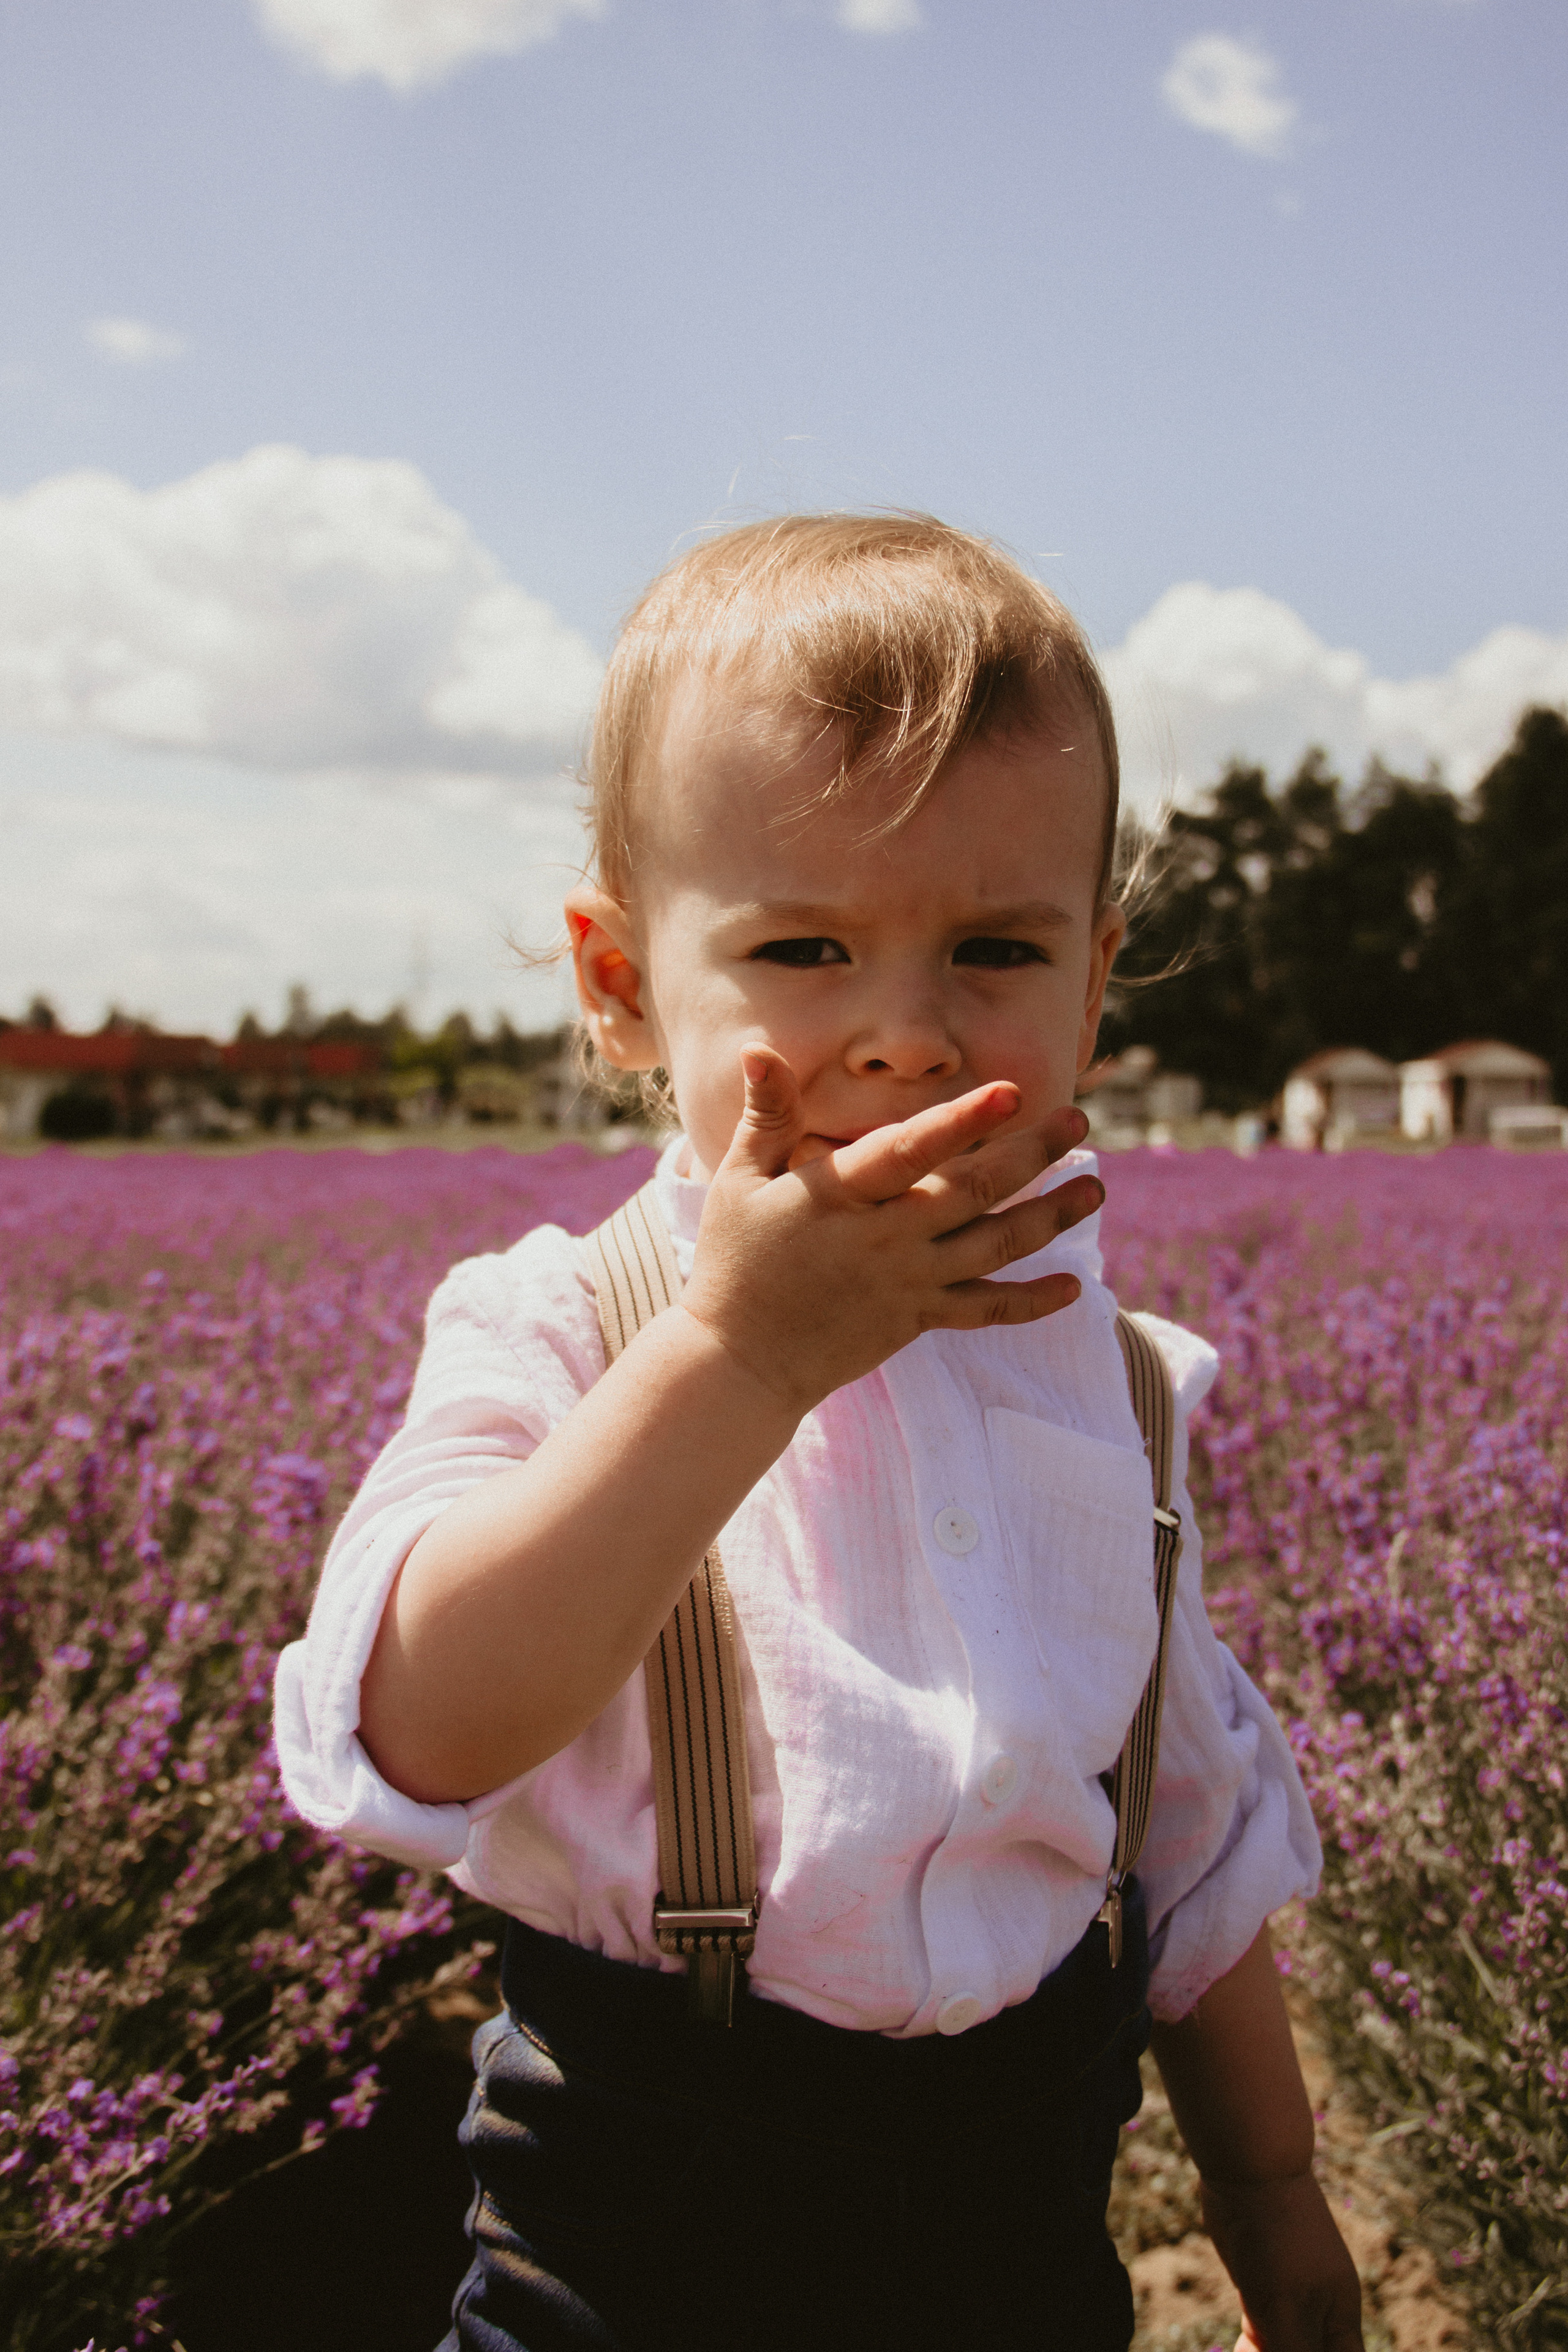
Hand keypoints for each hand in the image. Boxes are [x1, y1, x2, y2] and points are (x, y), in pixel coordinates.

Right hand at [679, 1047, 1101, 1415]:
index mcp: (840, 1195)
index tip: (1012, 1092)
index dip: (963, 1121)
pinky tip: (1073, 1286)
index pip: (910, 1151)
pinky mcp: (917, 1319)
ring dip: (1050, 1218)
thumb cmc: (735, 1261)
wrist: (739, 1361)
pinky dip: (1030, 1302)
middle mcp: (885, 1239)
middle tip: (1077, 1120)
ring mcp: (907, 1283)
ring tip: (1094, 1191)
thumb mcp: (737, 1180)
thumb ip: (767, 1115)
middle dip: (1031, 1155)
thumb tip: (760, 1048)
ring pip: (993, 1249)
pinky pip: (984, 1312)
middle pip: (973, 1192)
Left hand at [1203, 2174, 1364, 2351]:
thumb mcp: (1284, 2308)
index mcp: (1340, 2315)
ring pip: (1285, 2348)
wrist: (1249, 2169)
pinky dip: (1253, 2348)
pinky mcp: (1261, 2284)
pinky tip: (1239, 2349)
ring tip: (1244, 2350)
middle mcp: (1321, 2308)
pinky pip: (1263, 2332)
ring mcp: (1291, 2294)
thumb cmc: (1274, 2238)